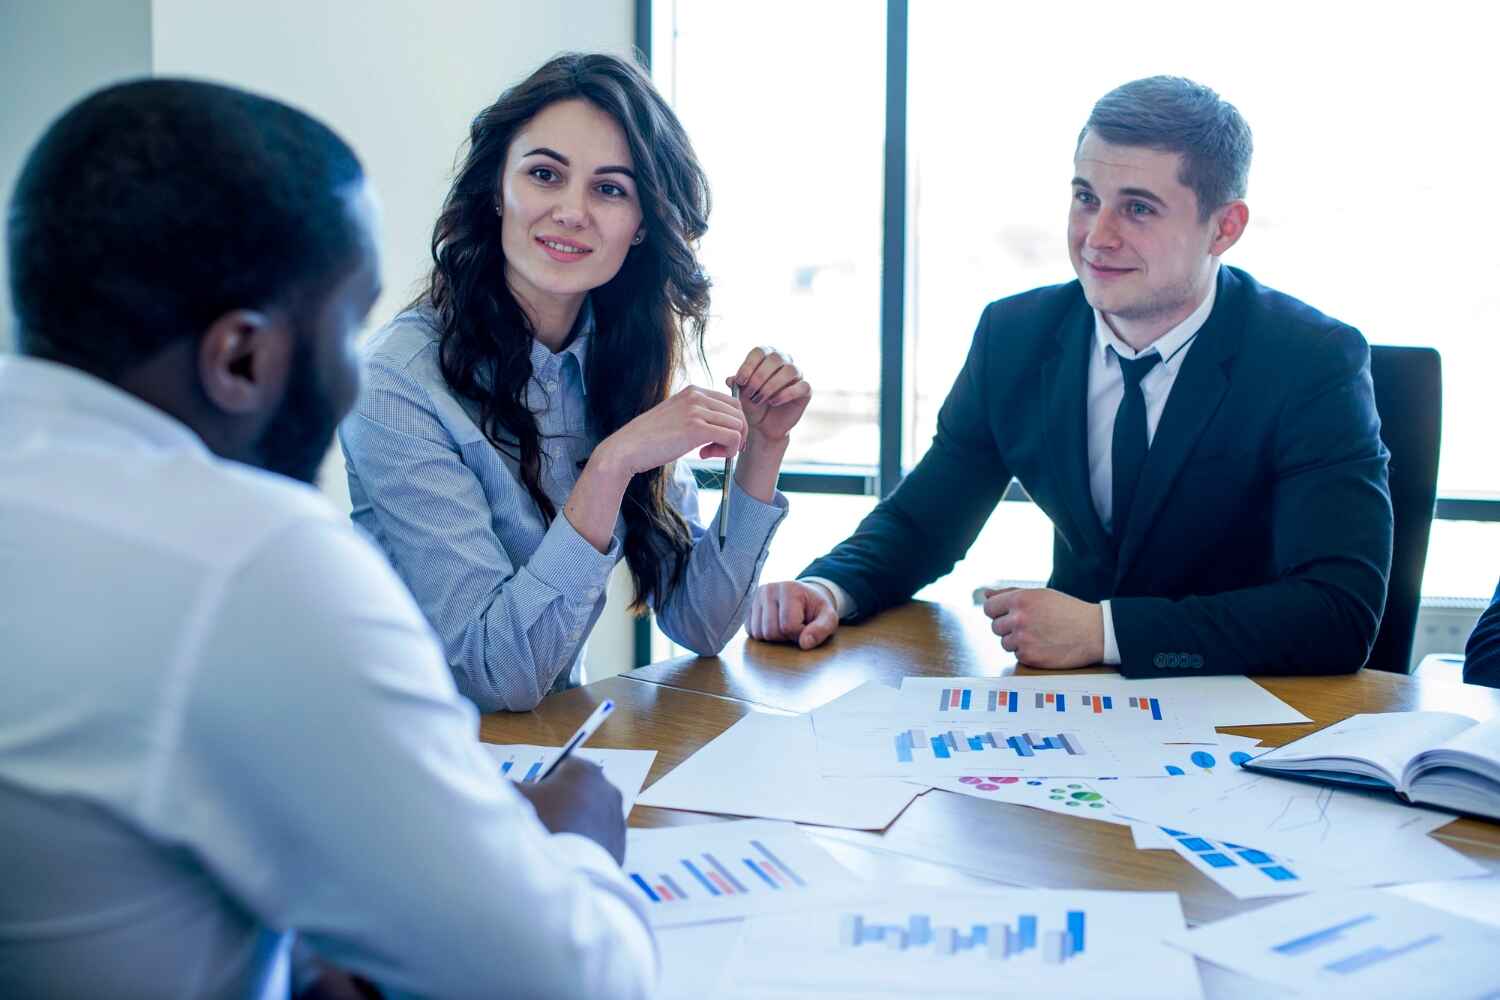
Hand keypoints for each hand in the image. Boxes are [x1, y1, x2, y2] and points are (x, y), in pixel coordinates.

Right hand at [512, 757, 625, 863]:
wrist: (566, 871)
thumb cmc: (544, 828)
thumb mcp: (515, 798)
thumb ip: (508, 784)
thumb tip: (501, 784)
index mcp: (585, 771)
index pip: (561, 767)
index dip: (544, 781)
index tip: (534, 795)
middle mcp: (607, 790)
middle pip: (578, 791)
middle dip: (561, 802)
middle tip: (541, 819)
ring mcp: (615, 819)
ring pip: (589, 817)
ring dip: (574, 824)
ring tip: (553, 840)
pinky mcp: (619, 844)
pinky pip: (597, 840)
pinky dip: (584, 846)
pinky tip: (566, 855)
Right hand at [596, 385, 746, 476]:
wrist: (626, 449)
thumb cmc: (649, 439)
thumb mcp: (676, 418)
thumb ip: (696, 416)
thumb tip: (723, 428)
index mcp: (693, 391)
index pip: (731, 403)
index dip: (732, 424)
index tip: (719, 441)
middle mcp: (696, 396)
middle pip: (739, 413)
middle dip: (735, 435)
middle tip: (717, 450)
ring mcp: (697, 410)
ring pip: (738, 426)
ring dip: (730, 445)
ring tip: (707, 453)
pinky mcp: (697, 428)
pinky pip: (732, 438)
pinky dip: (727, 451)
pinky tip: (704, 455)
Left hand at [729, 347, 810, 444]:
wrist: (762, 427)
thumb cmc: (751, 405)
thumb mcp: (740, 394)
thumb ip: (736, 384)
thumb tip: (730, 379)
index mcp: (766, 357)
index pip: (760, 351)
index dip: (749, 365)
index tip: (740, 381)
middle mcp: (784, 362)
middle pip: (775, 358)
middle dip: (760, 376)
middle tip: (750, 393)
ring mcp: (797, 375)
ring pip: (790, 370)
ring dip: (772, 385)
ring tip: (760, 399)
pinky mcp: (805, 390)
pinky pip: (801, 386)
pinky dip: (786, 394)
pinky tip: (773, 402)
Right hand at [747, 580, 839, 649]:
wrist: (804, 597)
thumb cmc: (816, 609)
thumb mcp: (828, 617)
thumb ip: (822, 630)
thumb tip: (805, 643)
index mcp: (789, 588)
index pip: (788, 626)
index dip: (799, 634)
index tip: (807, 627)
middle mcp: (768, 589)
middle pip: (771, 631)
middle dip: (786, 637)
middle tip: (796, 628)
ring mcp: (755, 597)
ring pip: (759, 633)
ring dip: (774, 638)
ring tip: (785, 627)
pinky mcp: (747, 607)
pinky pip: (750, 632)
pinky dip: (763, 635)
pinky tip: (775, 626)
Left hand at [982, 587, 1103, 668]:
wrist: (1094, 632)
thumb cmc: (1068, 611)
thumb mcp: (1040, 594)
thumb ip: (1010, 593)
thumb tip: (986, 594)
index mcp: (1020, 599)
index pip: (989, 608)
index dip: (998, 612)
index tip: (1007, 615)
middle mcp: (1018, 619)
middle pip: (995, 627)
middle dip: (1008, 627)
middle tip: (1029, 626)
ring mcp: (1023, 639)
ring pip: (1005, 643)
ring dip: (1017, 641)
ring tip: (1038, 635)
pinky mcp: (1029, 657)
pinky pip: (1017, 656)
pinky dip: (1027, 653)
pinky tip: (1043, 646)